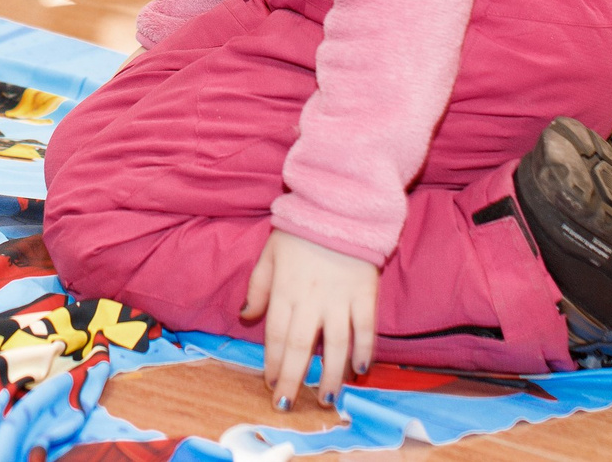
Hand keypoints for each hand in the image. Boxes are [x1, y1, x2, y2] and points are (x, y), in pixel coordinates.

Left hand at [240, 229, 377, 409]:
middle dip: (294, 380)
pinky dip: (365, 350)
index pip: (276, 336)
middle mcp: (311, 299)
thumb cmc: (300, 230)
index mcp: (285, 290)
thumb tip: (245, 316)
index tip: (272, 385)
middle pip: (300, 348)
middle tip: (288, 406)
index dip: (273, 363)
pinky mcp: (365, 294)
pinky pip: (366, 328)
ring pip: (335, 345)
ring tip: (327, 398)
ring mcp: (340, 298)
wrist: (340, 205)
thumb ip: (257, 286)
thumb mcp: (269, 253)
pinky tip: (361, 369)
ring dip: (330, 375)